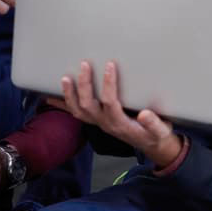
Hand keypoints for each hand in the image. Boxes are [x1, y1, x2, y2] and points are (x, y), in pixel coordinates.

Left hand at [48, 61, 181, 165]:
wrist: (152, 145)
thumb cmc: (157, 134)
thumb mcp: (160, 130)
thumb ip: (154, 124)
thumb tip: (145, 114)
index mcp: (120, 124)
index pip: (110, 102)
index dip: (109, 84)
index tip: (110, 65)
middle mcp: (106, 124)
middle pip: (88, 105)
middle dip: (84, 85)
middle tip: (84, 65)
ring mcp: (99, 123)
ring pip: (78, 111)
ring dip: (69, 95)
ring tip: (65, 78)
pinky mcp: (97, 120)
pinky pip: (77, 114)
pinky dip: (63, 105)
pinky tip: (51, 98)